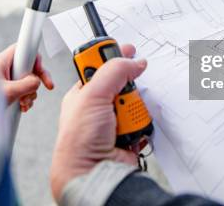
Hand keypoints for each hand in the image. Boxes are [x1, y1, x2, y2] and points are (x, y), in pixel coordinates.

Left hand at [0, 43, 53, 111]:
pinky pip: (23, 90)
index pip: (22, 48)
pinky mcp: (7, 89)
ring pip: (27, 80)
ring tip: (23, 103)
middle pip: (29, 66)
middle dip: (37, 79)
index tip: (41, 68)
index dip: (34, 56)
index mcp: (2, 62)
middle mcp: (4, 68)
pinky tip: (22, 107)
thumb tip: (37, 82)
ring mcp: (6, 79)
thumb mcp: (8, 92)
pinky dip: (26, 98)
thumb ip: (26, 85)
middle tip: (48, 86)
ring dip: (30, 93)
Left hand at [50, 44, 146, 200]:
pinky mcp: (128, 136)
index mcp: (84, 94)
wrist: (93, 174)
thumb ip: (114, 72)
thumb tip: (134, 61)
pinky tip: (131, 132)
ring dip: (134, 111)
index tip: (128, 49)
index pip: (102, 67)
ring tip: (123, 121)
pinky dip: (142, 126)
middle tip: (120, 98)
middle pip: (124, 84)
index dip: (114, 57)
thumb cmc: (78, 141)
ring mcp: (114, 122)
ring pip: (137, 103)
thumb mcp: (92, 95)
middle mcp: (98, 108)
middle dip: (128, 90)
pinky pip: (144, 122)